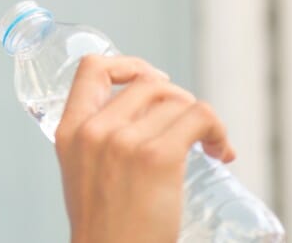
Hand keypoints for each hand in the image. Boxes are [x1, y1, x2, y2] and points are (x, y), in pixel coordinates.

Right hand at [54, 55, 234, 242]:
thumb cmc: (105, 230)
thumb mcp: (83, 176)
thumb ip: (98, 142)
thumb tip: (143, 120)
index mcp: (69, 131)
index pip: (92, 67)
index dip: (128, 64)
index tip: (151, 80)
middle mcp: (94, 130)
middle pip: (147, 82)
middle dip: (177, 98)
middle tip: (189, 126)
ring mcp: (124, 142)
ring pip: (178, 101)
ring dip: (203, 120)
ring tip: (210, 145)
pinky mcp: (157, 157)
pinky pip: (200, 117)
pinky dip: (219, 131)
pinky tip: (221, 152)